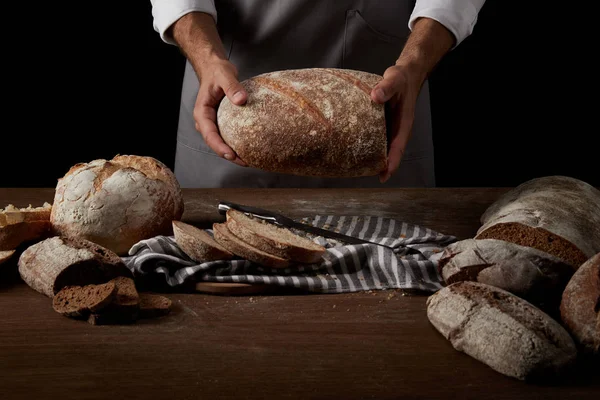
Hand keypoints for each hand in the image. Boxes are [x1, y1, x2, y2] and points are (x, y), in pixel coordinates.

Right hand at [194, 58, 247, 165]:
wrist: (215, 68)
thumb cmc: (217, 72)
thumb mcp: (225, 75)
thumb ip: (232, 87)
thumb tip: (241, 100)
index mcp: (202, 112)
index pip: (209, 134)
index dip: (219, 147)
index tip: (231, 154)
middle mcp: (206, 121)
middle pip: (215, 143)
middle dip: (228, 155)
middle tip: (244, 162)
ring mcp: (213, 122)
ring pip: (221, 142)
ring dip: (233, 152)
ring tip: (248, 160)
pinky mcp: (222, 122)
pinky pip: (228, 135)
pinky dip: (236, 143)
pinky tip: (249, 148)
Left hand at [370, 64, 424, 182]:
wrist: (406, 74)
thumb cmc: (401, 78)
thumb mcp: (395, 79)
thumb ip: (386, 87)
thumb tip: (375, 96)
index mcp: (403, 124)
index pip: (398, 148)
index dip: (392, 162)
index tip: (384, 175)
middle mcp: (397, 129)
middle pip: (391, 152)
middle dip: (382, 166)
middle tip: (368, 176)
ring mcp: (390, 127)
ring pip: (383, 146)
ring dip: (375, 158)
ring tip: (360, 169)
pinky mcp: (383, 123)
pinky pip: (377, 137)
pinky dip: (369, 145)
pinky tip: (356, 148)